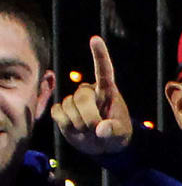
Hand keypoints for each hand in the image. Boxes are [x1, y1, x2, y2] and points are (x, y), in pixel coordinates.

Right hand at [52, 36, 134, 154]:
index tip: (95, 39)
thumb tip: (101, 129)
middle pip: (81, 97)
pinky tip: (75, 129)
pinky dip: (66, 125)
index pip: (103, 70)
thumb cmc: (116, 135)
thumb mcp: (120, 134)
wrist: (102, 145)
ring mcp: (74, 99)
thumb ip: (112, 131)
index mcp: (108, 91)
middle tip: (97, 129)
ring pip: (68, 107)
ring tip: (89, 130)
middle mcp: (89, 91)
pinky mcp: (61, 109)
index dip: (99, 55)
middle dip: (89, 117)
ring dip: (79, 124)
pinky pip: (57, 113)